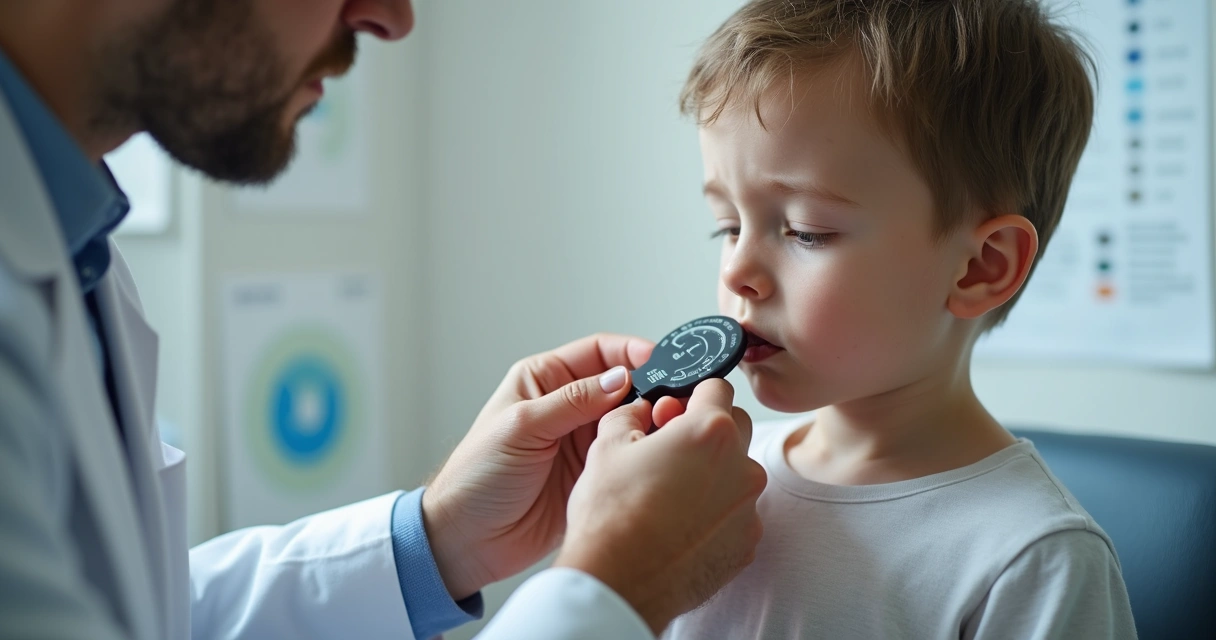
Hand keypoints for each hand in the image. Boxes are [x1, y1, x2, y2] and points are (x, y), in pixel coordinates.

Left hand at [422, 333, 653, 599]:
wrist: (469, 539)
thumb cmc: (478, 477)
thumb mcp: (522, 427)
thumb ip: (572, 401)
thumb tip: (620, 378)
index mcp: (544, 381)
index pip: (598, 353)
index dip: (630, 353)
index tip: (660, 359)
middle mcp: (566, 406)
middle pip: (622, 385)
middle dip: (649, 388)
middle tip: (670, 399)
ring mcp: (581, 440)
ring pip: (630, 419)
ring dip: (649, 421)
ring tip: (666, 426)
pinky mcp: (593, 472)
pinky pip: (626, 454)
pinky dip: (642, 451)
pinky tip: (654, 452)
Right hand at [554, 379, 766, 634]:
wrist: (618, 581)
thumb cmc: (611, 512)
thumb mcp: (607, 444)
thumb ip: (631, 412)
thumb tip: (642, 408)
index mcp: (711, 431)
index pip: (716, 386)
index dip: (691, 394)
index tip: (674, 411)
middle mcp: (742, 465)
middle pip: (734, 427)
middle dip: (706, 431)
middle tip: (668, 451)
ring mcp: (749, 507)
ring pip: (737, 472)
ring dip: (713, 473)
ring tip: (670, 495)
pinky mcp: (747, 542)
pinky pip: (736, 512)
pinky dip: (716, 513)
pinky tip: (681, 525)